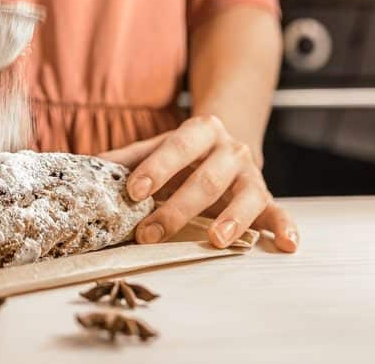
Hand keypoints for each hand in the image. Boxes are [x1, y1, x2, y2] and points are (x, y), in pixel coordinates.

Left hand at [100, 115, 298, 252]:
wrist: (225, 142)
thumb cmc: (183, 152)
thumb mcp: (157, 147)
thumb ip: (127, 158)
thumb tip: (88, 168)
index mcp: (200, 131)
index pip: (176, 146)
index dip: (156, 167)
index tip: (134, 191)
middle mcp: (230, 149)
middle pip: (206, 178)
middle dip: (177, 208)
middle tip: (149, 233)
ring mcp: (251, 174)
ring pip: (246, 196)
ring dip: (232, 219)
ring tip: (216, 239)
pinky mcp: (266, 196)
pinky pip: (278, 212)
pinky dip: (285, 227)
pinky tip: (286, 244)